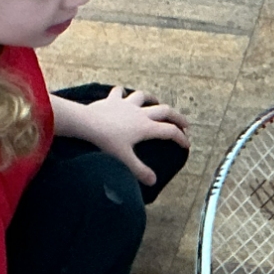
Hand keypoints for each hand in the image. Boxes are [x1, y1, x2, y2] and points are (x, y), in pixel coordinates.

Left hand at [72, 86, 190, 184]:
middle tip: (185, 124)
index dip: (181, 138)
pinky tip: (122, 93)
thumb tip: (153, 182)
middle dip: (177, 117)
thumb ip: (139, 170)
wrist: (87, 122)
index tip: (187, 145)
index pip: (169, 132)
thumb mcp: (124, 159)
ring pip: (144, 97)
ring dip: (152, 99)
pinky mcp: (112, 100)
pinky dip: (122, 92)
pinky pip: (119, 93)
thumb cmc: (105, 140)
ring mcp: (126, 105)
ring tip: (156, 101)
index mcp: (146, 127)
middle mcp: (140, 113)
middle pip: (165, 111)